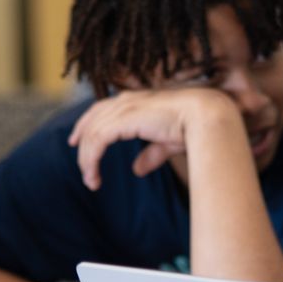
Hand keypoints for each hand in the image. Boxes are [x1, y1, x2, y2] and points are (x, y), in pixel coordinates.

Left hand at [68, 89, 238, 190]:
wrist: (205, 119)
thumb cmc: (193, 128)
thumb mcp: (167, 143)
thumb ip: (151, 154)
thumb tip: (137, 169)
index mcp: (136, 100)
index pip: (101, 109)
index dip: (87, 125)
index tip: (77, 142)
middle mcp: (126, 101)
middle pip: (92, 120)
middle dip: (82, 142)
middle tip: (83, 167)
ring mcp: (123, 108)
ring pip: (92, 134)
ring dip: (87, 159)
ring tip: (91, 180)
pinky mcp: (123, 120)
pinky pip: (97, 141)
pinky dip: (91, 159)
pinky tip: (94, 175)